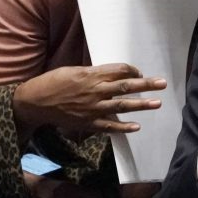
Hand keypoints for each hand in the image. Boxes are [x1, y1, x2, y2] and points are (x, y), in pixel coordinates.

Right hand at [12, 63, 165, 134]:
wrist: (35, 102)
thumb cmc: (53, 82)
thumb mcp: (73, 70)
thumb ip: (93, 73)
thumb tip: (111, 73)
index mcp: (91, 75)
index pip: (119, 70)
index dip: (132, 70)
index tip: (140, 72)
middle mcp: (95, 91)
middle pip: (125, 86)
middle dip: (146, 84)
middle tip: (162, 83)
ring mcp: (93, 108)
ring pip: (122, 106)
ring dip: (141, 105)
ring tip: (158, 103)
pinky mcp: (88, 123)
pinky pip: (109, 126)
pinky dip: (123, 127)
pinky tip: (137, 127)